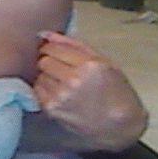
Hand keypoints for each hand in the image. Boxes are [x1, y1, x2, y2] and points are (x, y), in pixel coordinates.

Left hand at [33, 31, 147, 150]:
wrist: (119, 125)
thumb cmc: (114, 90)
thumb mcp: (103, 60)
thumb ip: (72, 44)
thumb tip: (44, 34)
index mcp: (88, 65)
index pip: (53, 48)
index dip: (52, 48)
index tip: (55, 52)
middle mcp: (73, 80)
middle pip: (43, 61)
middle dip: (49, 61)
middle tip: (60, 68)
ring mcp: (61, 96)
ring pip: (39, 76)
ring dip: (47, 76)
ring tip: (62, 83)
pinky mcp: (52, 109)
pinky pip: (38, 91)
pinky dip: (45, 90)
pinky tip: (58, 93)